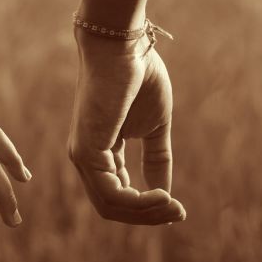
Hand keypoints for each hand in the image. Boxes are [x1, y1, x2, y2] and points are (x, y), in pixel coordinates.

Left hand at [68, 27, 185, 224]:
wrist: (124, 46)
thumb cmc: (139, 78)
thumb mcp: (154, 127)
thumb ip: (157, 158)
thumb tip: (167, 194)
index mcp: (101, 152)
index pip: (118, 194)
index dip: (147, 207)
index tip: (178, 208)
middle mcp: (87, 158)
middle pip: (112, 206)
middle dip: (148, 215)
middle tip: (178, 212)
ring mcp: (83, 156)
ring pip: (110, 206)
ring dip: (146, 213)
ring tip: (174, 206)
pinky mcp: (86, 150)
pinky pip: (111, 193)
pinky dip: (138, 202)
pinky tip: (162, 196)